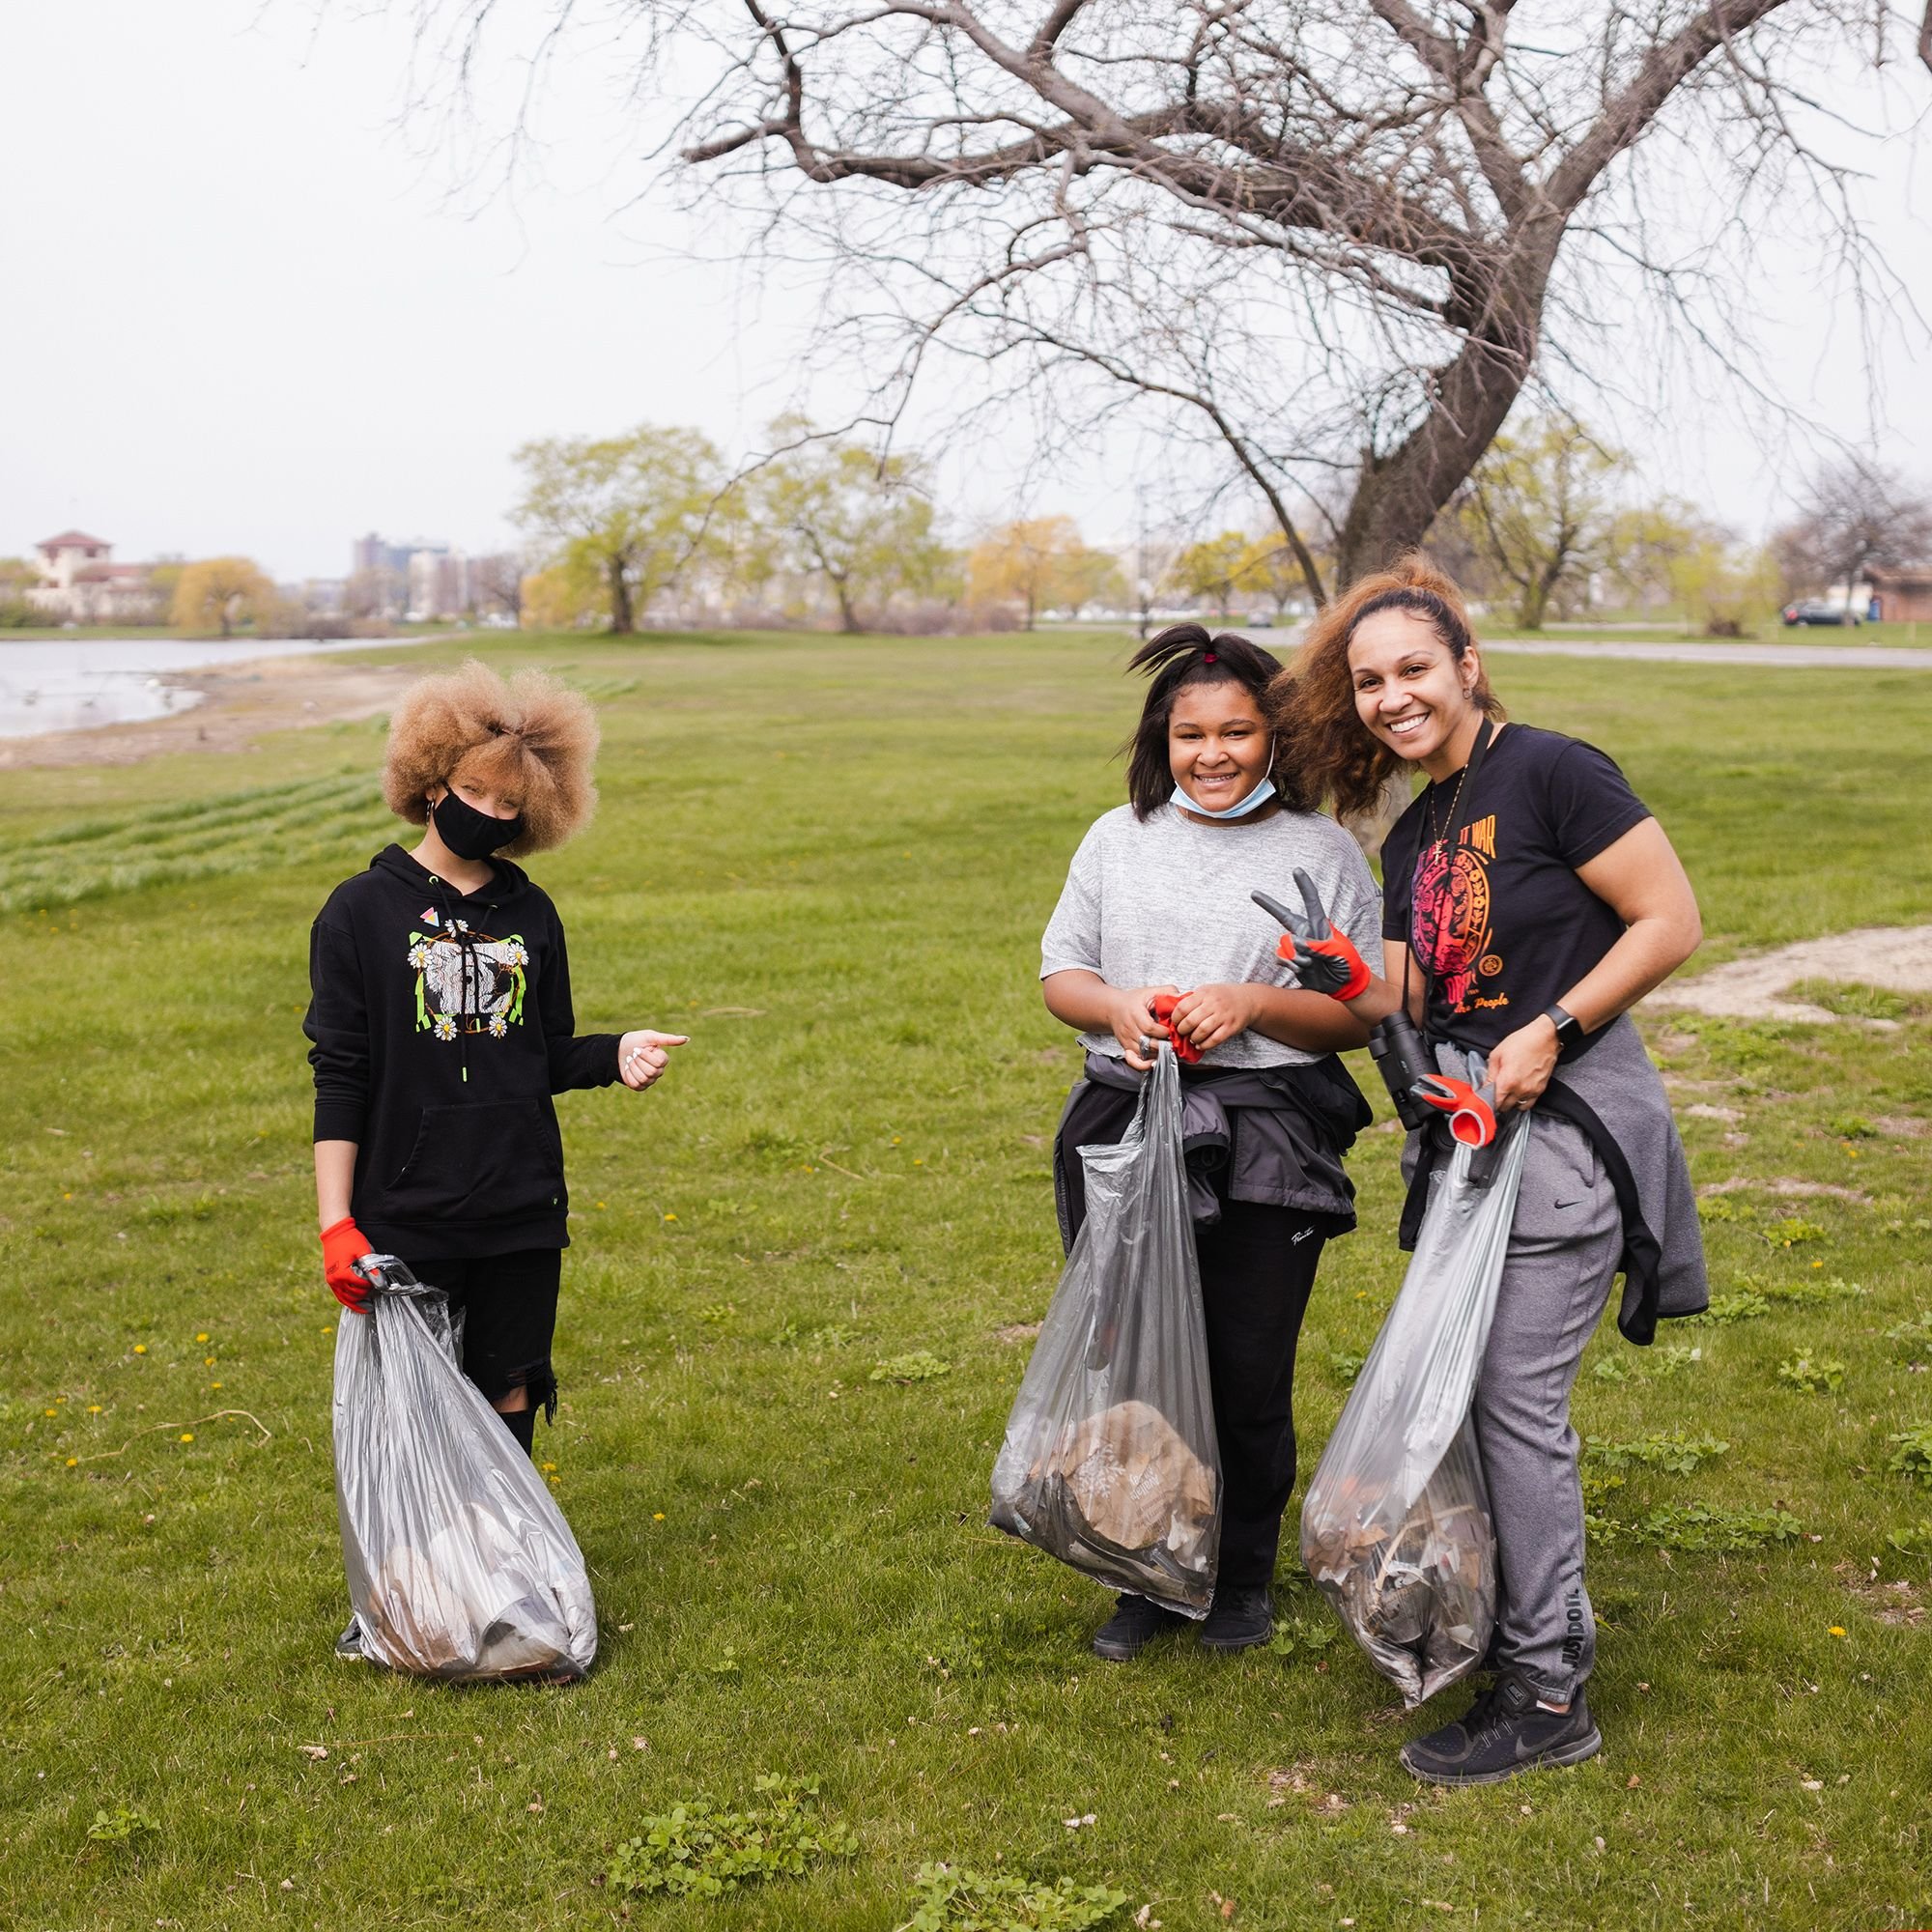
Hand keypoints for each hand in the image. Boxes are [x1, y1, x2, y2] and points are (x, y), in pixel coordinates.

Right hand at [320, 1215, 374, 1313]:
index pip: (362, 1286)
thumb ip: (371, 1267)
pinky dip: (348, 1302)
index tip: (379, 1281)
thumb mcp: (364, 1251)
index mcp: (342, 1274)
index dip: (372, 1285)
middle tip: (377, 1292)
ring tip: (370, 1306)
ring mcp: (331, 1281)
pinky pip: (339, 1296)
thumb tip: (380, 1281)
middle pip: (354, 1294)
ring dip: (358, 1302)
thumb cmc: (350, 1239)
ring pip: (345, 1299)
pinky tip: (357, 1305)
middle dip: (367, 1293)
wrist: (335, 1233)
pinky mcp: (330, 1280)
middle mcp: (334, 1280)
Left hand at [619, 1029, 689, 1090]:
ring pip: (643, 1079)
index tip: (638, 1048)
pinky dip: (628, 1075)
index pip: (659, 1063)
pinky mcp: (640, 1086)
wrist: (617, 1049)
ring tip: (629, 1060)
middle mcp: (658, 1071)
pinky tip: (627, 1069)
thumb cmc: (635, 1041)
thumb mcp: (650, 1037)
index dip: (646, 1055)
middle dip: (638, 1061)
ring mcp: (649, 1080)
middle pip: (651, 1072)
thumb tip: (687, 1039)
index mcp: (662, 1059)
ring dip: (632, 1067)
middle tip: (633, 1054)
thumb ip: (668, 1039)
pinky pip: (636, 1085)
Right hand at [1107, 985, 1178, 1070]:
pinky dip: (1144, 1065)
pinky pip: (1134, 1061)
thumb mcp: (1150, 992)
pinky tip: (1154, 1061)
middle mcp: (1129, 1029)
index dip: (1164, 1032)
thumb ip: (1167, 992)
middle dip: (1164, 1045)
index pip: (1150, 1028)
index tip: (1173, 1031)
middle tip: (1175, 1043)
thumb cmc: (1133, 1000)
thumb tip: (1182, 997)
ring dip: (1158, 1054)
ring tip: (1168, 1050)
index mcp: (1135, 1014)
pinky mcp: (1126, 1048)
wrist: (1113, 1008)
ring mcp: (1126, 1040)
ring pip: (1143, 1054)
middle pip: (1148, 1044)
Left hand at [1167, 982, 1259, 1056]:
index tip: (1174, 1022)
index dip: (1175, 1018)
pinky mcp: (1231, 1027)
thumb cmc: (1223, 996)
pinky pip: (1214, 1039)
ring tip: (1191, 1038)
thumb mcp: (1206, 991)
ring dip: (1193, 1038)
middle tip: (1181, 1032)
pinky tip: (1200, 1044)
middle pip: (1190, 1021)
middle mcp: (1213, 1004)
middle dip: (1182, 1030)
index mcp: (1204, 994)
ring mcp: (1223, 1016)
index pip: (1182, 1007)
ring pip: (1202, 1031)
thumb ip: (1191, 1000)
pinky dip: (1205, 1045)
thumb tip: (1171, 1011)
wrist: (1247, 1000)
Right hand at [1254, 869, 1371, 1000]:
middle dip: (1268, 904)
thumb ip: (1318, 946)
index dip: (1304, 885)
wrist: (1343, 984)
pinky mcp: (1292, 960)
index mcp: (1319, 925)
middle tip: (1254, 893)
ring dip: (1296, 957)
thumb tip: (1296, 942)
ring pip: (1284, 945)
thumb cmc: (1347, 963)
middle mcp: (1305, 932)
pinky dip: (1291, 965)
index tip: (1296, 870)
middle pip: (1282, 915)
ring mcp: (1297, 946)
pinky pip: (1281, 958)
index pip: (1311, 901)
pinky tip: (1303, 969)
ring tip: (1312, 964)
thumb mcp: (1338, 953)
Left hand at [1487, 1016, 1559, 1111]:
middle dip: (1497, 1102)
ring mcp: (1532, 1091)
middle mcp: (1520, 1090)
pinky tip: (1517, 1093)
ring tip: (1506, 1093)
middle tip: (1494, 1093)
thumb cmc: (1522, 1042)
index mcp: (1507, 1081)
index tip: (1485, 1097)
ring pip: (1516, 1107)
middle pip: (1504, 1107)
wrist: (1545, 1038)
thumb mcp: (1497, 1054)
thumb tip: (1484, 1086)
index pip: (1494, 1102)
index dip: (1487, 1101)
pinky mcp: (1540, 1090)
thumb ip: (1490, 1074)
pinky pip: (1528, 1104)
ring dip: (1509, 1103)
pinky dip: (1521, 1102)